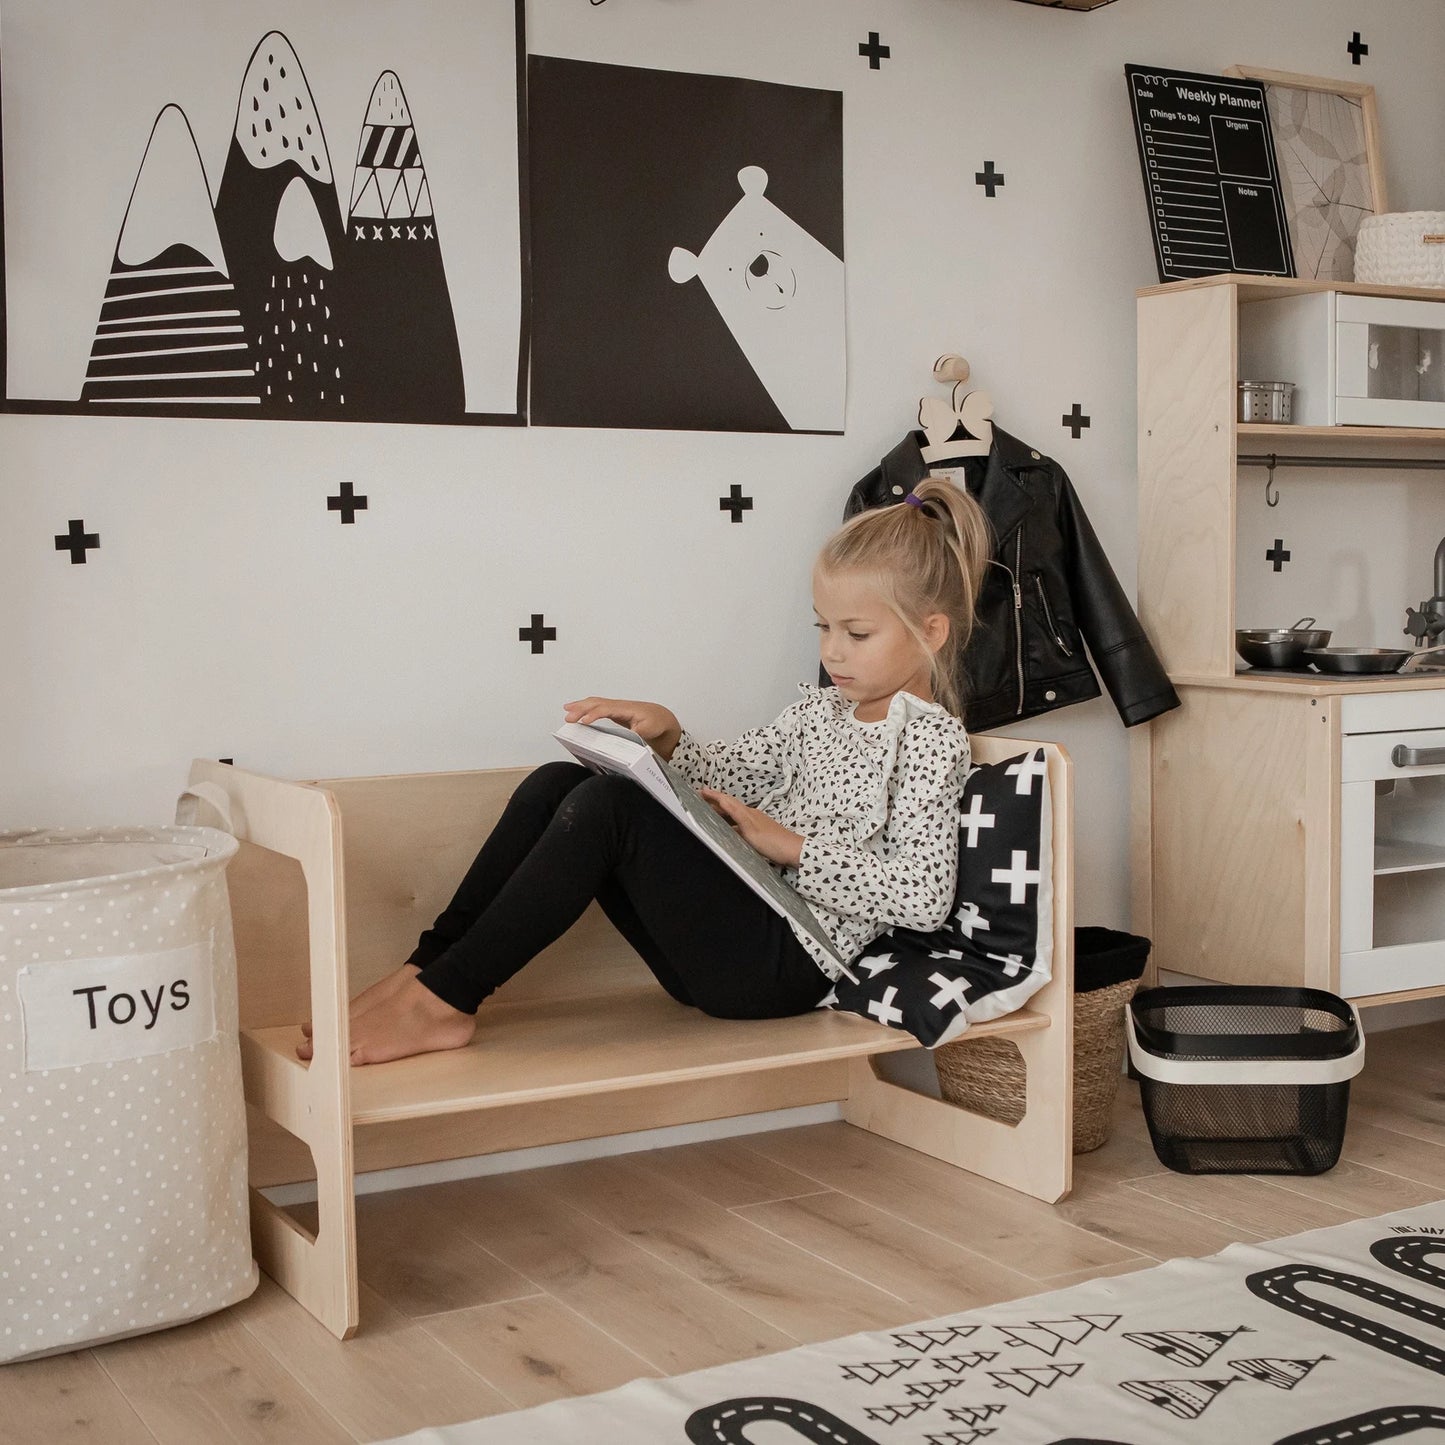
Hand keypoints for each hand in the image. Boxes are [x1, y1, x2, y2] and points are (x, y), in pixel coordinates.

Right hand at [563, 697, 681, 758]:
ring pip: (594, 703)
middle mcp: (618, 706)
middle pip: (596, 703)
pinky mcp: (613, 712)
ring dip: (580, 706)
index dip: (594, 714)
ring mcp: (615, 707)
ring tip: (567, 710)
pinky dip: (585, 707)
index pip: (606, 709)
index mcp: (626, 709)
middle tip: (568, 718)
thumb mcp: (650, 729)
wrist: (661, 718)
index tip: (583, 721)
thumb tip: (626, 735)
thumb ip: (638, 732)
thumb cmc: (656, 722)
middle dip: (581, 709)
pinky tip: (577, 711)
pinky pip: (596, 707)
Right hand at [699, 788, 804, 868]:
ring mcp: (754, 823)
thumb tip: (722, 802)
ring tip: (709, 810)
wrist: (791, 851)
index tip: (701, 790)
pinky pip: (738, 822)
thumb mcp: (750, 828)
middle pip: (729, 805)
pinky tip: (727, 828)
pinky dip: (729, 822)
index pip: (727, 801)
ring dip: (721, 811)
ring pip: (733, 814)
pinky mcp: (758, 832)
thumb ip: (736, 814)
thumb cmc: (772, 842)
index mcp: (747, 813)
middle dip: (715, 801)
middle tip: (701, 798)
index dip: (713, 795)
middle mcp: (750, 815)